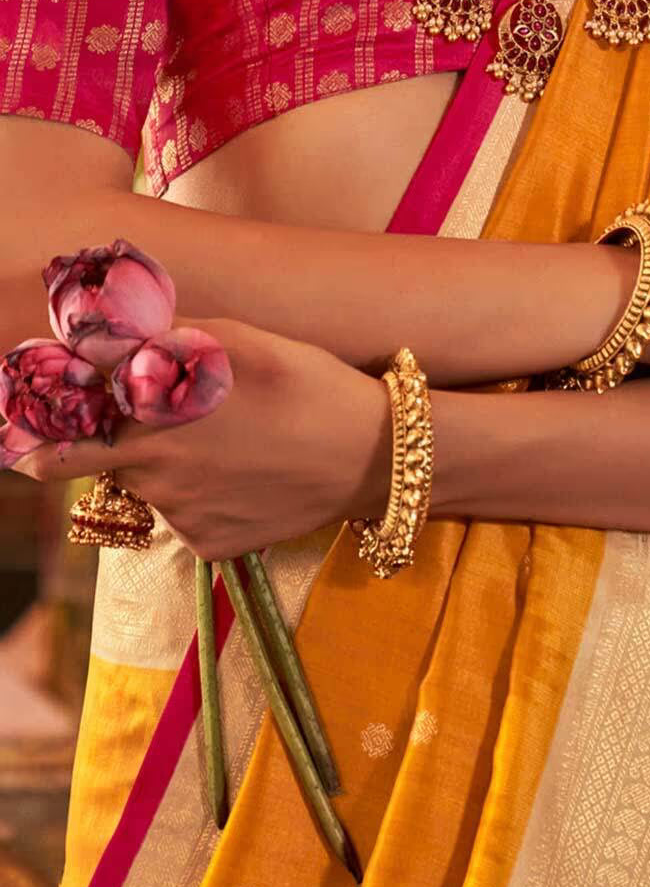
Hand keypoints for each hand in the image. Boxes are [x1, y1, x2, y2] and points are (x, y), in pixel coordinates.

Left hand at [13, 318, 390, 559]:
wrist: (373, 455)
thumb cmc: (307, 384)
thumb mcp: (238, 342)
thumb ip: (157, 341)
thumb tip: (95, 340)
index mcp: (150, 426)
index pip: (61, 440)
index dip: (48, 429)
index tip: (40, 423)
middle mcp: (155, 479)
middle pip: (101, 463)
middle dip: (111, 442)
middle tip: (162, 425)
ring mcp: (183, 518)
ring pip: (150, 489)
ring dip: (168, 466)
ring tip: (231, 443)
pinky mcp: (212, 547)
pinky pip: (187, 520)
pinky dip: (204, 499)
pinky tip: (247, 476)